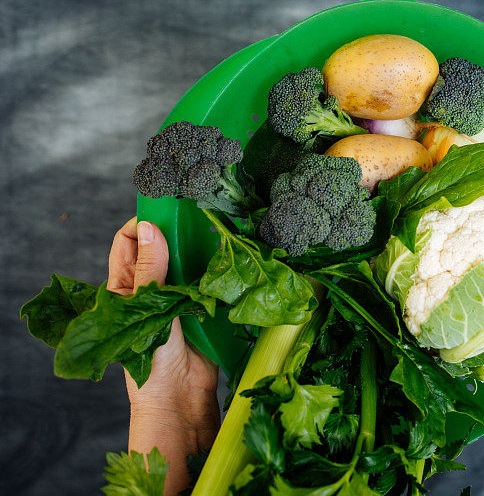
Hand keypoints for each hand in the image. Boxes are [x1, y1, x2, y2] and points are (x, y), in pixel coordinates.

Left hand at [108, 217, 219, 493]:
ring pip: (188, 261)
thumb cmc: (151, 361)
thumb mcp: (146, 310)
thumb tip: (150, 228)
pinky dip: (218, 268)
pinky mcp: (205, 307)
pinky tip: (230, 258)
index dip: (141, 223)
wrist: (181, 399)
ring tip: (217, 233)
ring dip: (199, 248)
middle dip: (176, 230)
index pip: (127, 241)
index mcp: (125, 286)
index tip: (164, 212)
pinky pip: (210, 280)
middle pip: (161, 246)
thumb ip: (151, 271)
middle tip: (197, 216)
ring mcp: (179, 297)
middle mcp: (151, 287)